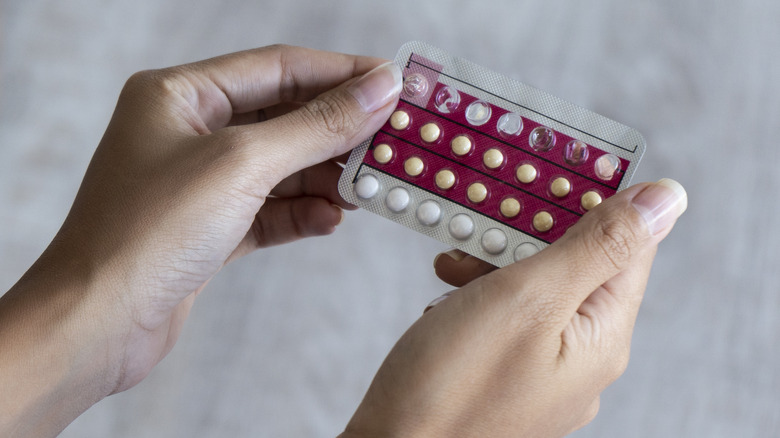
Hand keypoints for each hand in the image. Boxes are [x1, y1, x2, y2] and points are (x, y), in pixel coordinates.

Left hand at [0, 45, 401, 436]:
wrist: (98, 324)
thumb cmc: (148, 232)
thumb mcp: (243, 164)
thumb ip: (316, 125)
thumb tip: (379, 90)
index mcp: (181, 94)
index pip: (278, 67)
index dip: (340, 73)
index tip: (393, 83)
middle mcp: (189, 132)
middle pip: (284, 117)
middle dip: (338, 130)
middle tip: (391, 140)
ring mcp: (200, 182)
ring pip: (282, 166)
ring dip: (326, 177)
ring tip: (367, 187)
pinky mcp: (211, 227)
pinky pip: (271, 209)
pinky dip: (303, 213)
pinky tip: (330, 219)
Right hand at [342, 179, 686, 436]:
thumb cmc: (452, 381)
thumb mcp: (529, 297)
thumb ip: (598, 245)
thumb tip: (668, 198)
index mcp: (603, 337)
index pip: (629, 247)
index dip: (596, 200)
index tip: (551, 166)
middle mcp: (584, 360)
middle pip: (579, 267)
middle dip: (530, 233)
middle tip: (485, 217)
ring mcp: (546, 375)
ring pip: (538, 291)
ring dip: (498, 263)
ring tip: (454, 261)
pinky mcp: (509, 381)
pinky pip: (511, 321)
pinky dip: (482, 296)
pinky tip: (449, 295)